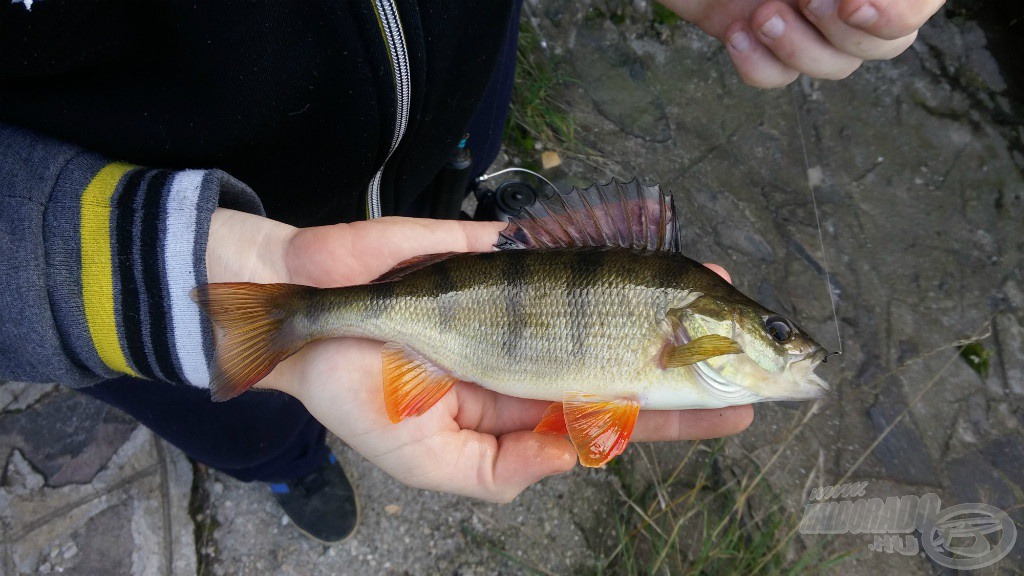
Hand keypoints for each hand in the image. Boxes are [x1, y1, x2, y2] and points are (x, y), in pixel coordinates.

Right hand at [207, 209, 753, 501]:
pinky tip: (651, 238)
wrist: (308, 318)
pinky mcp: (501, 256)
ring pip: (608, 298)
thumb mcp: (432, 463)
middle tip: (754, 348)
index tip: (738, 411)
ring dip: (666, 292)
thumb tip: (582, 450)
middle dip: (690, 354)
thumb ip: (507, 468)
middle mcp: (534, 356)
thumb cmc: (360, 398)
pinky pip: (563, 247)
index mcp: (523, 410)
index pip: (615, 415)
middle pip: (626, 356)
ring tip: (725, 286)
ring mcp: (522, 302)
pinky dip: (609, 240)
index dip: (674, 415)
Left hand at [660, 0, 943, 86]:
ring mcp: (800, 16)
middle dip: (852, 32)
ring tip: (762, 14)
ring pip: (834, 67)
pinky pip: (775, 77)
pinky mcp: (754, 36)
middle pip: (887, 44)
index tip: (854, 4)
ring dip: (801, 49)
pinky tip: (735, 33)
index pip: (921, 1)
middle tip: (812, 1)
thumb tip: (855, 2)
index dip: (901, 11)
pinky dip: (759, 64)